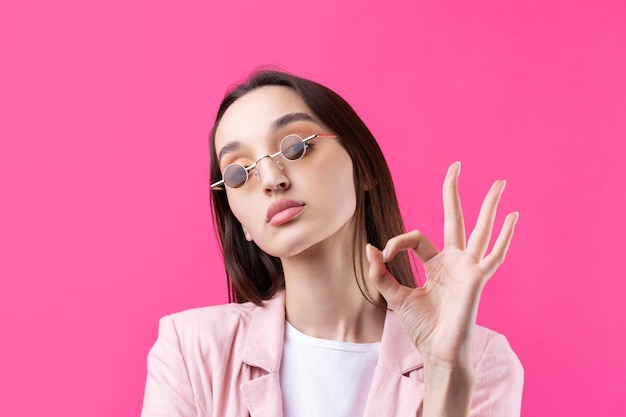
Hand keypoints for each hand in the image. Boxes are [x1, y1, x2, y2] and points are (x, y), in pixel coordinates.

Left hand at [367, 162, 517, 364]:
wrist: (437, 351)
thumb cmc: (421, 327)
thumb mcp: (393, 296)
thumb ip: (380, 273)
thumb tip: (370, 247)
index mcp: (435, 263)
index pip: (416, 237)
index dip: (396, 241)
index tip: (383, 255)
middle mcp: (454, 261)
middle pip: (455, 218)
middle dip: (453, 192)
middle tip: (456, 165)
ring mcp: (468, 267)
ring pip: (481, 229)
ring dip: (489, 205)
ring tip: (500, 182)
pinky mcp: (477, 278)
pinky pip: (495, 255)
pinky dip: (504, 237)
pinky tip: (514, 217)